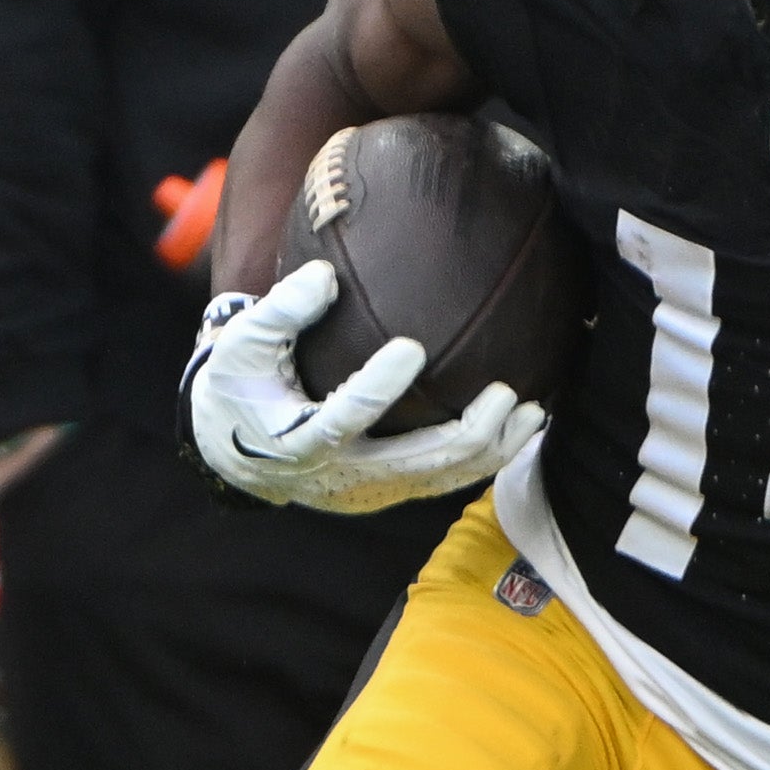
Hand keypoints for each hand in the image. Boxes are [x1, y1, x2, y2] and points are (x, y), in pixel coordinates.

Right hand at [181, 257, 535, 513]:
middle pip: (415, 463)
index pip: (345, 416)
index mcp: (298, 440)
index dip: (379, 386)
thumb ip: (280, 311)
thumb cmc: (242, 386)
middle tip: (505, 392)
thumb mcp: (243, 346)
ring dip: (491, 450)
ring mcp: (368, 491)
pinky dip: (484, 458)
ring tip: (533, 413)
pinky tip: (519, 428)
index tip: (414, 347)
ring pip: (440, 479)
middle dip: (468, 432)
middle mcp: (340, 475)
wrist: (235, 454)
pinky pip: (442, 480)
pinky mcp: (387, 493)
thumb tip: (327, 275)